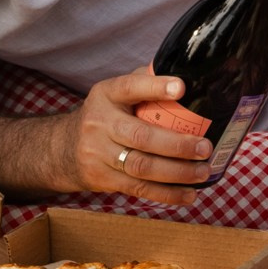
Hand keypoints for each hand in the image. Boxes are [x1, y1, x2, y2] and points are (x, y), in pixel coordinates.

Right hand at [69, 68, 212, 206]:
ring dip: (176, 172)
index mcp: (107, 95)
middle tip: (204, 147)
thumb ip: (144, 82)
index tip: (181, 88)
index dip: (155, 87)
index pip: (130, 87)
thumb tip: (186, 74)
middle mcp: (100, 123)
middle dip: (176, 144)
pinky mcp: (102, 179)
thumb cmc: (105, 115)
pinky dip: (166, 194)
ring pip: (141, 166)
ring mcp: (98, 153)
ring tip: (202, 171)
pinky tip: (188, 194)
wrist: (63, 148)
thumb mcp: (115, 92)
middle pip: (140, 136)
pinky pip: (138, 188)